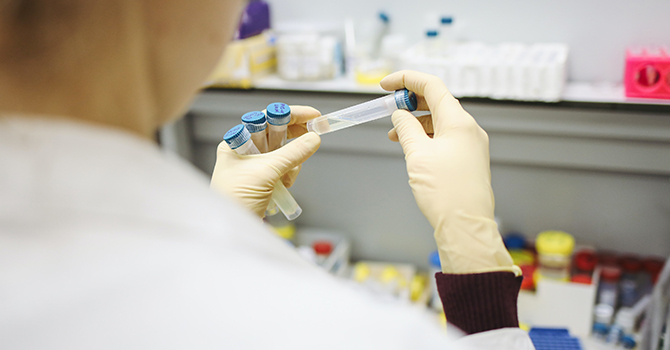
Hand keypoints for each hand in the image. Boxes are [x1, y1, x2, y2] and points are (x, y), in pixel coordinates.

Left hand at [210, 106, 320, 217]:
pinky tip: (285, 185)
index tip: (313, 115)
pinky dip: (289, 174)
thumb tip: (312, 139)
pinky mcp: (263, 181)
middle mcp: (244, 152)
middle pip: (277, 134)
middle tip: (314, 136)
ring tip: (288, 177)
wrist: (230, 231)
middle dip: (295, 138)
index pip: (267, 118)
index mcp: (237, 142)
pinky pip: (283, 169)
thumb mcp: (266, 172)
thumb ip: (292, 153)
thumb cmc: (234, 199)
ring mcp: (254, 167)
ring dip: (292, 162)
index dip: (291, 115)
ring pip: (284, 153)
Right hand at [382, 71, 517, 274]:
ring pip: (440, 121)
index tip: (385, 85)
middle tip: (387, 108)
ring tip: (394, 133)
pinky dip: (426, 137)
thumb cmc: (445, 193)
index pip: (432, 86)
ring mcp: (471, 145)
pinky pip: (445, 138)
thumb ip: (406, 128)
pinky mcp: (469, 160)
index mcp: (459, 122)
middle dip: (410, 102)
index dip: (406, 80)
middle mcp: (469, 129)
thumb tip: (399, 115)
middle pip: (437, 102)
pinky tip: (412, 147)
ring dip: (416, 121)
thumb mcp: (417, 155)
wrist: (465, 227)